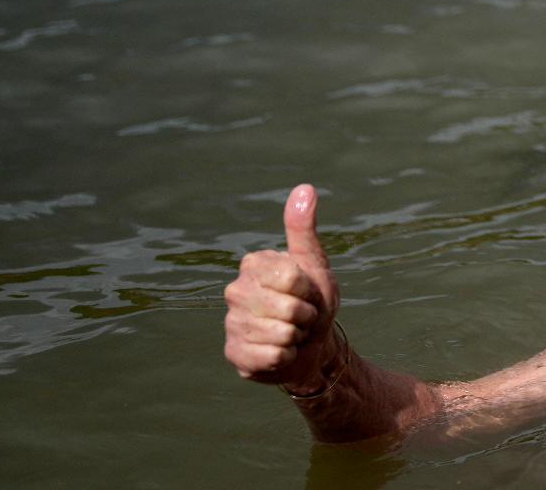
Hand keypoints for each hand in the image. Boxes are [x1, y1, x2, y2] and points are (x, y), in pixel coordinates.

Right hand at [223, 184, 341, 389]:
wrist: (312, 344)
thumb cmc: (313, 300)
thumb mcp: (314, 263)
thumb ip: (304, 228)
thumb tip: (305, 188)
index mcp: (254, 265)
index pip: (292, 277)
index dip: (309, 289)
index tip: (307, 291)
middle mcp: (235, 291)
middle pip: (288, 308)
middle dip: (306, 315)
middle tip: (301, 315)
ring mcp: (231, 323)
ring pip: (281, 334)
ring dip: (297, 337)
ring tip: (292, 332)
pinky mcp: (234, 353)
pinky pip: (271, 357)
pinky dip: (286, 357)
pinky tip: (281, 351)